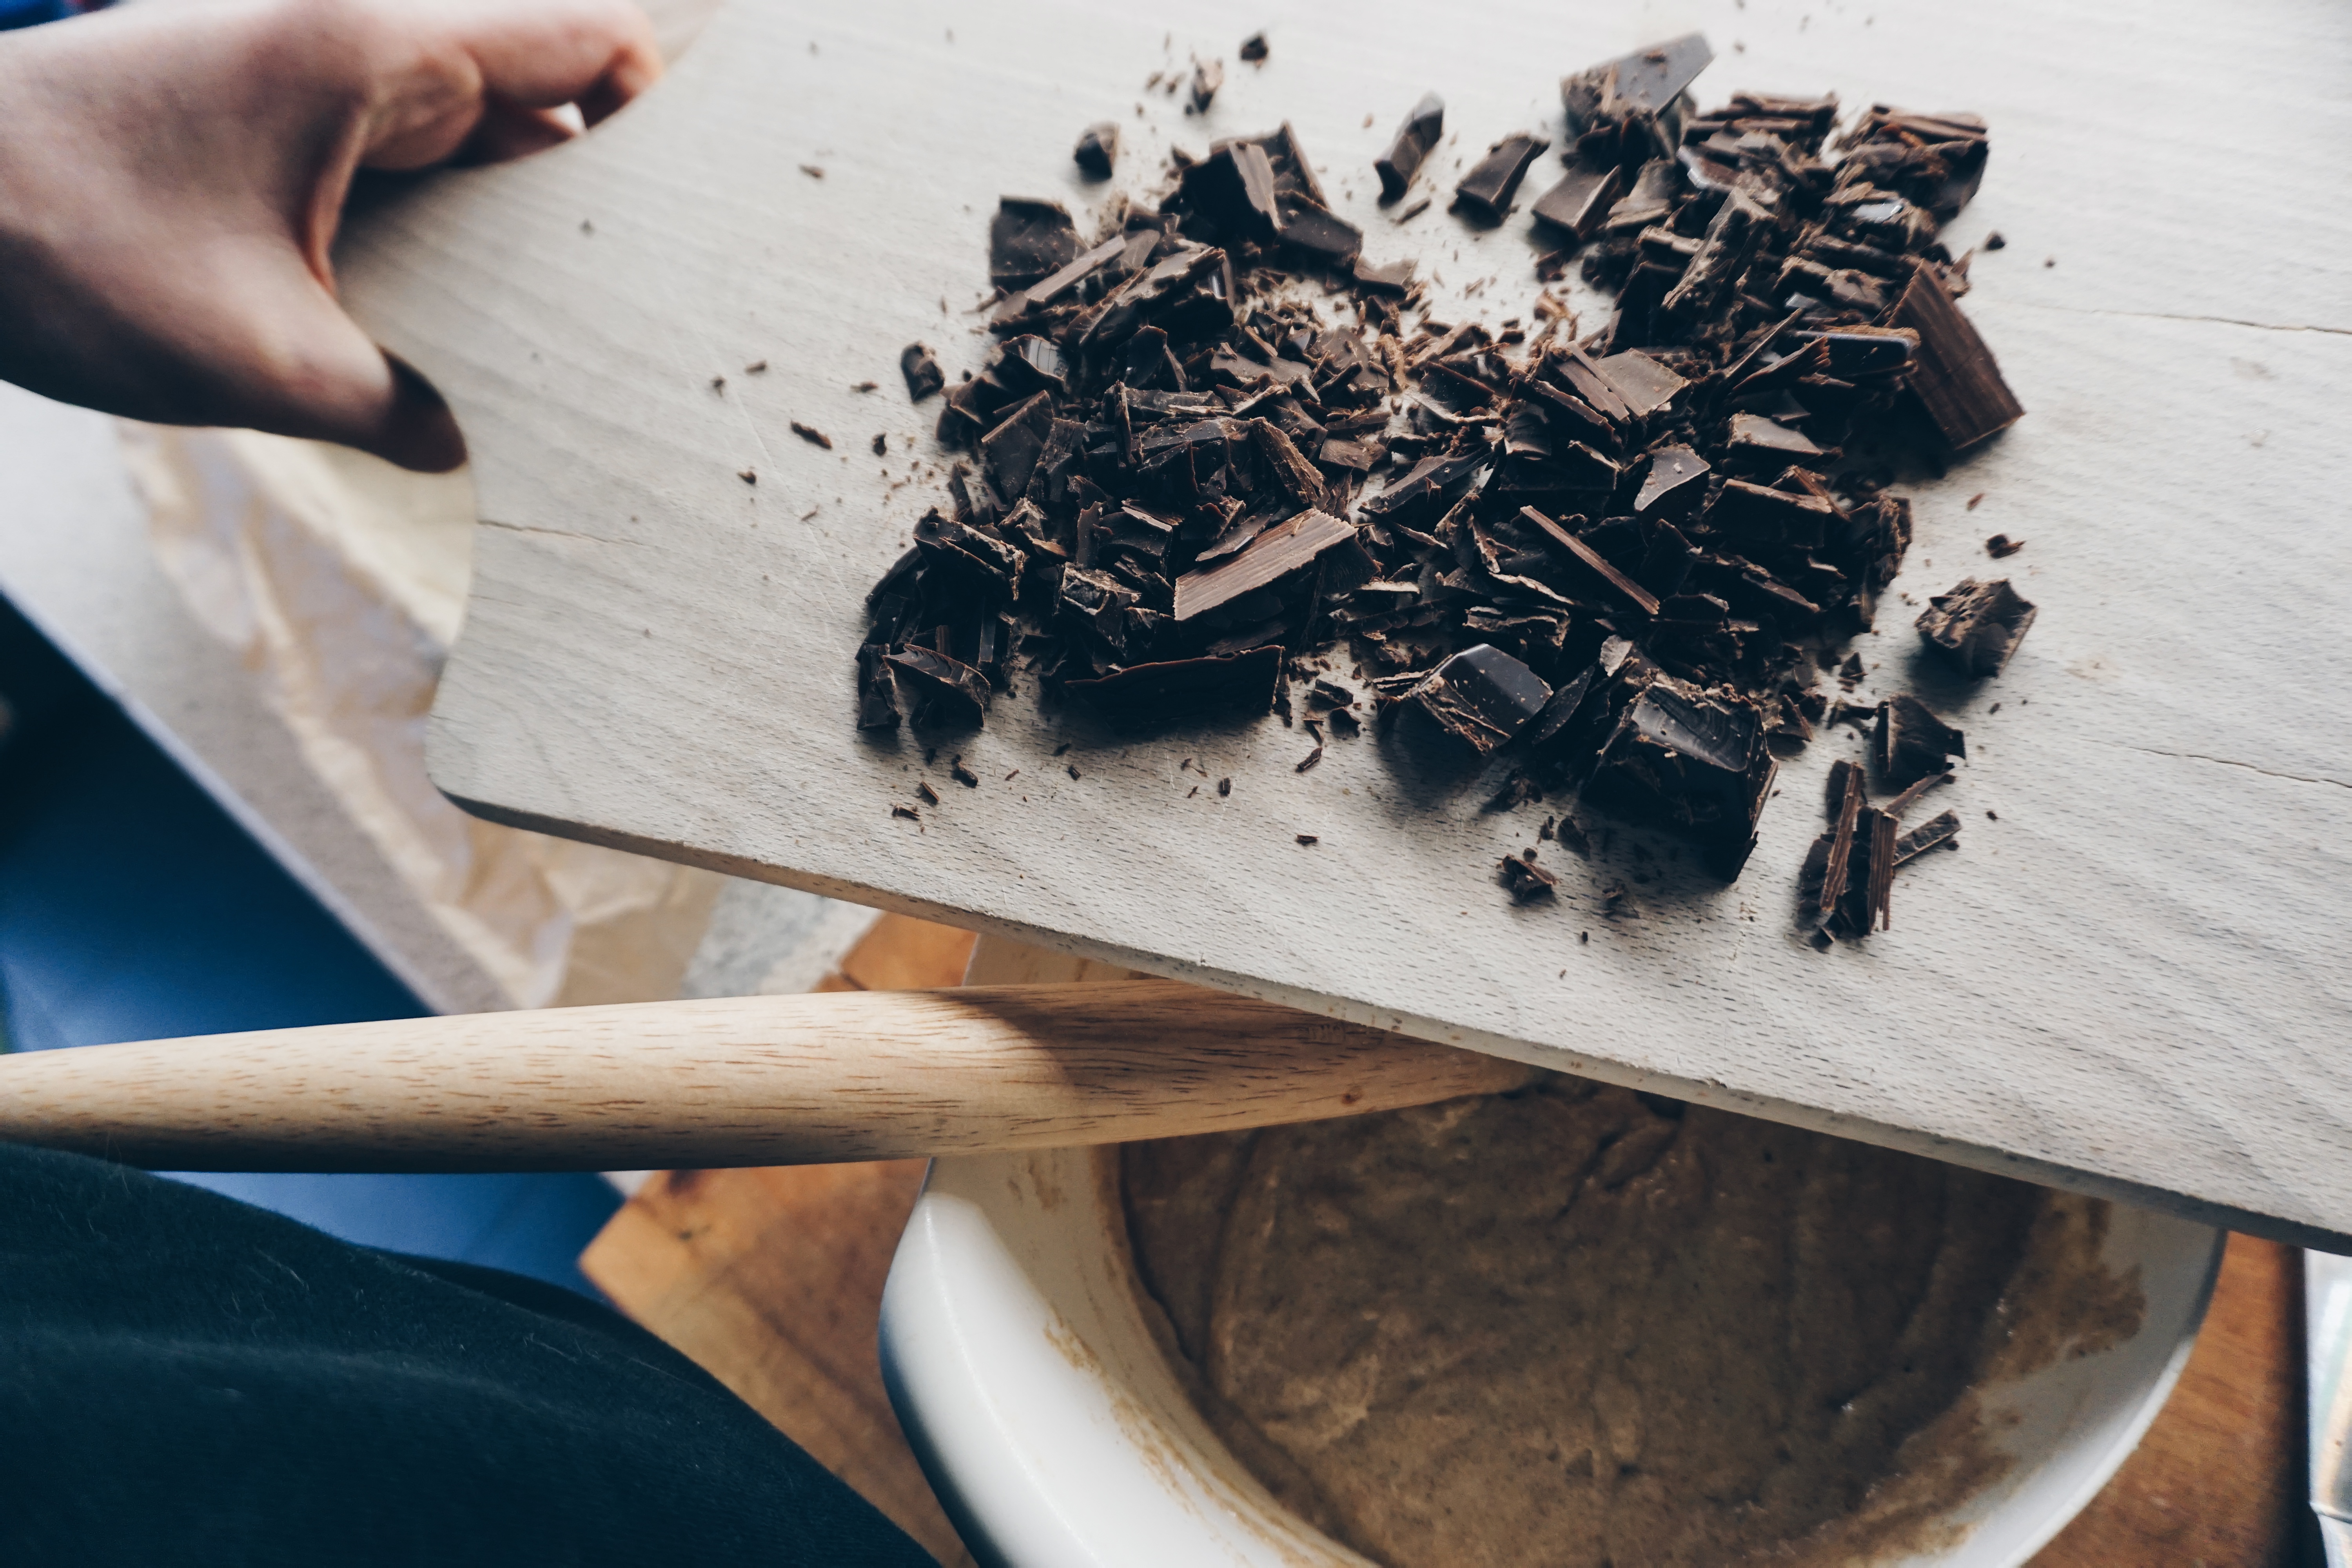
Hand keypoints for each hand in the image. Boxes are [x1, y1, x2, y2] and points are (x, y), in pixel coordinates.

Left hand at [0, 0, 662, 470]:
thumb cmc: (61, 247)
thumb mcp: (261, 362)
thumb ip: (399, 407)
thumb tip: (472, 448)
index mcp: (377, 55)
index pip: (588, 44)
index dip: (669, 116)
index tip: (712, 209)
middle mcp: (359, 50)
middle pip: (545, 108)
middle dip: (604, 207)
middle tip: (662, 313)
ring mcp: (315, 86)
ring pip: (476, 152)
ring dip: (521, 241)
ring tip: (578, 343)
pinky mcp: (278, 131)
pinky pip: (407, 178)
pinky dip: (446, 247)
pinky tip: (467, 336)